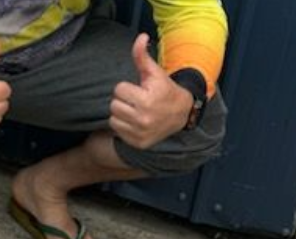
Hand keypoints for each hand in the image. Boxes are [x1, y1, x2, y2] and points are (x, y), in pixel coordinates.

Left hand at [110, 34, 194, 149]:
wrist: (182, 114)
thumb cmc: (164, 90)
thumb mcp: (155, 73)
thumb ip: (142, 56)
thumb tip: (140, 37)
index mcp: (147, 100)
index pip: (119, 89)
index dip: (127, 87)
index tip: (139, 90)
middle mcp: (144, 118)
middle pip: (114, 104)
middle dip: (123, 100)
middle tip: (136, 100)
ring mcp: (141, 133)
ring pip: (113, 118)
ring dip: (121, 113)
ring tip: (135, 110)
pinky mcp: (138, 143)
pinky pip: (117, 130)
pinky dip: (123, 125)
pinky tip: (135, 121)